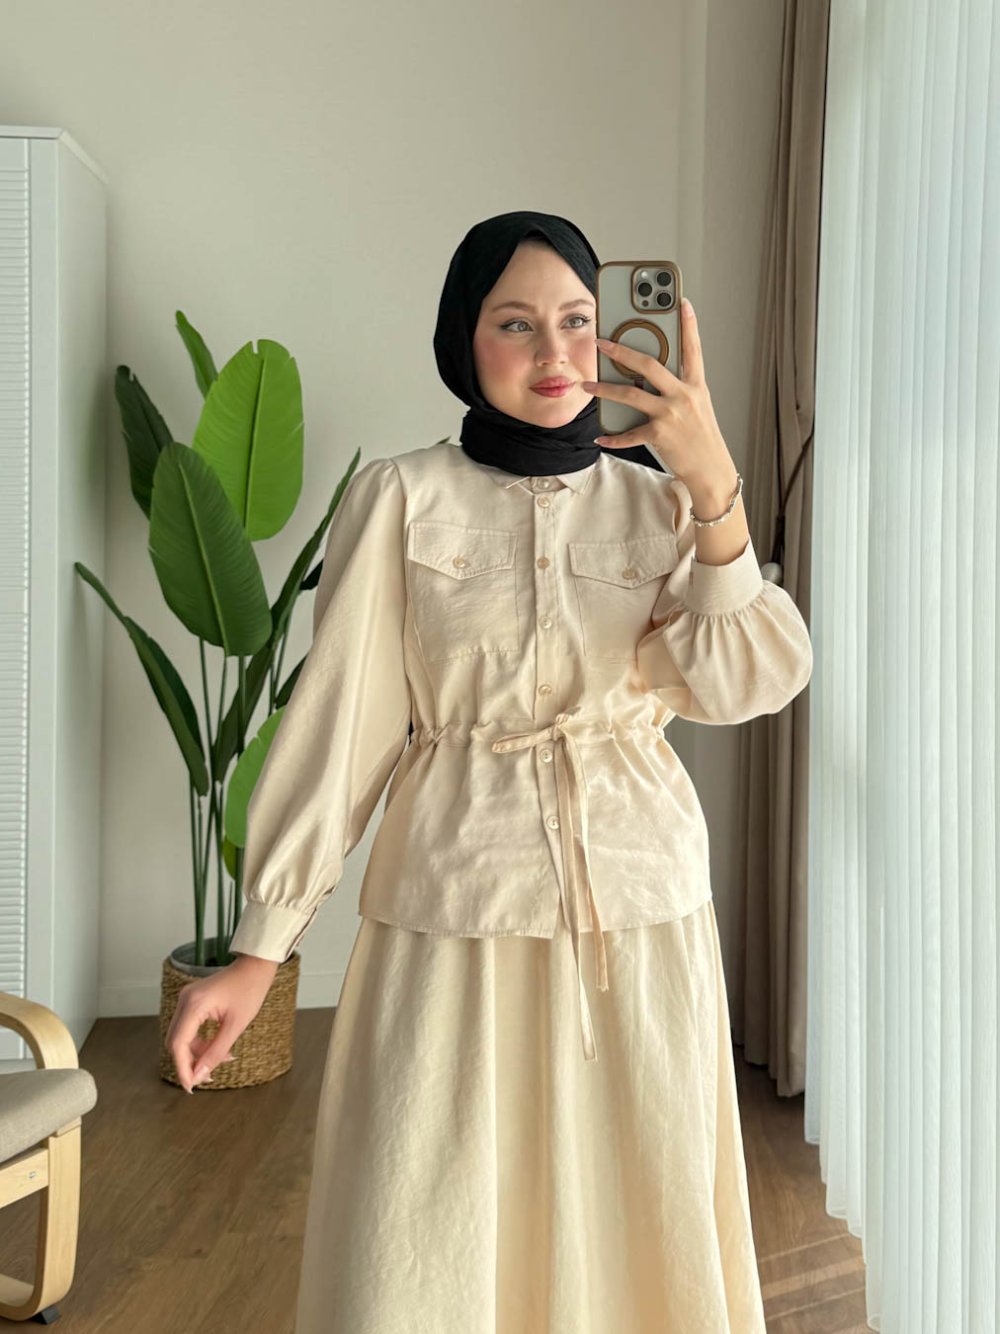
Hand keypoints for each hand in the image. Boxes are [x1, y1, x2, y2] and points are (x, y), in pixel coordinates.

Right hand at [165, 954, 277, 1092]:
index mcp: (194, 1004)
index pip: (178, 1044)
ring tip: (219, 1061)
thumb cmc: (250, 990)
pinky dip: (198, 1042)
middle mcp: (185, 1000)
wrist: (255, 967)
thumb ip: (216, 1052)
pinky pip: (188, 1028)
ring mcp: (186, 999)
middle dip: (189, 1063)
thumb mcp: (236, 1025)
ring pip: (181, 1037)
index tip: (191, 1087)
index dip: (182, 1068)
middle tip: (206, 1077)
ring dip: (196, 1053)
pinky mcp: (191, 1001)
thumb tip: (200, 1075)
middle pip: (175, 1042)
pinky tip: (216, 1048)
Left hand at [581, 298, 734, 490]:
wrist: (711, 469)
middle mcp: (684, 395)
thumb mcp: (697, 406)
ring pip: (631, 395)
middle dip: (622, 350)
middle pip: (649, 365)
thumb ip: (678, 388)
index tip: (682, 302)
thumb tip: (649, 377)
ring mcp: (671, 414)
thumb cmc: (701, 437)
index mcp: (696, 386)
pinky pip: (629, 434)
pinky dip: (613, 437)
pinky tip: (600, 438)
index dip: (688, 325)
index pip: (693, 349)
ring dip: (604, 389)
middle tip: (602, 342)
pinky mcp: (660, 434)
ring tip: (587, 385)